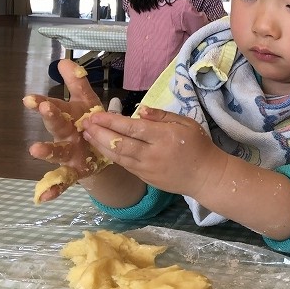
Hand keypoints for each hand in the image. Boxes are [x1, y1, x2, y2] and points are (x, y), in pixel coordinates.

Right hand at [24, 59, 109, 201]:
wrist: (102, 150)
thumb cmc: (90, 122)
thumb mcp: (87, 102)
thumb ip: (77, 83)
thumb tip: (63, 61)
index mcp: (69, 116)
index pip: (56, 106)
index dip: (45, 102)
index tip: (31, 98)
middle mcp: (65, 134)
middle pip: (57, 125)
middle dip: (50, 116)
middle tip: (40, 107)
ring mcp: (69, 153)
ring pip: (57, 151)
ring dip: (46, 150)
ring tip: (35, 149)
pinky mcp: (75, 170)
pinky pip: (65, 180)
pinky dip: (54, 188)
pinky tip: (42, 197)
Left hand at [81, 105, 223, 198]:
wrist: (205, 176)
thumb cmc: (198, 145)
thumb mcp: (186, 123)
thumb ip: (162, 116)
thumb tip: (140, 110)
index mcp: (164, 137)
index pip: (132, 128)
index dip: (111, 121)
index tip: (96, 114)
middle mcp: (152, 153)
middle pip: (120, 143)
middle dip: (99, 133)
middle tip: (84, 123)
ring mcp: (147, 168)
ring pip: (118, 156)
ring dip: (100, 145)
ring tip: (87, 134)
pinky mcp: (145, 178)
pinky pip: (124, 165)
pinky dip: (111, 155)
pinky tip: (102, 147)